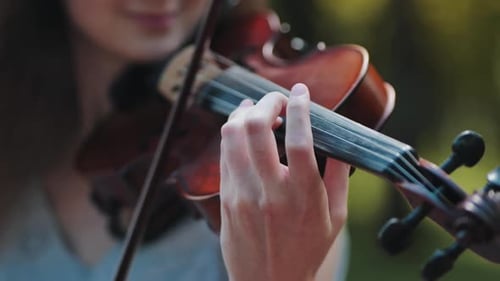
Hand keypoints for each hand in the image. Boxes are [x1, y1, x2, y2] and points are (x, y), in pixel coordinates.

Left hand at [219, 83, 349, 280]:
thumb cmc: (307, 251)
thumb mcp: (336, 218)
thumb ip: (338, 177)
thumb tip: (338, 142)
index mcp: (303, 195)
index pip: (298, 139)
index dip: (299, 107)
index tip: (300, 91)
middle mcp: (270, 191)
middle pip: (257, 128)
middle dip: (266, 102)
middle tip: (276, 100)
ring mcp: (243, 195)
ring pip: (232, 136)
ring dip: (244, 113)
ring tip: (255, 108)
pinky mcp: (227, 199)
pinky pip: (224, 155)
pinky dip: (232, 134)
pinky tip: (241, 129)